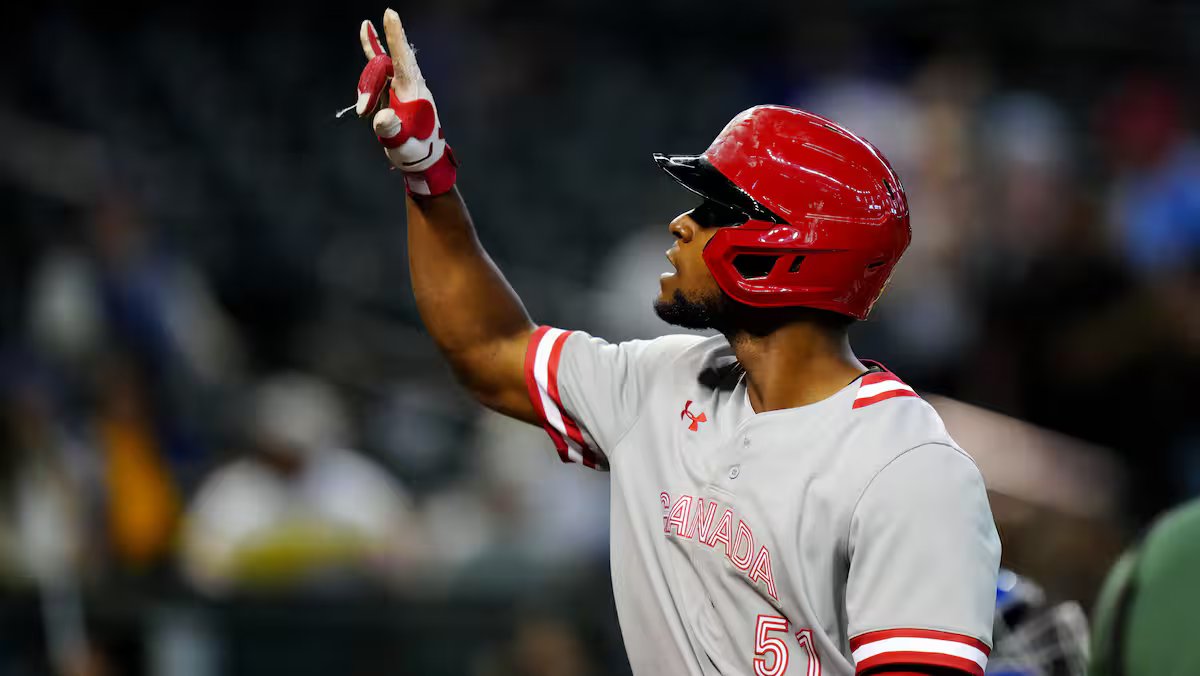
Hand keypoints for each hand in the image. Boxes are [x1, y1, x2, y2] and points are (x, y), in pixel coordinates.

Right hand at [355, 9, 455, 195]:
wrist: (424, 160)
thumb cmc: (415, 153)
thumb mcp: (402, 146)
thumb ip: (391, 131)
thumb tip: (382, 117)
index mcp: (414, 95)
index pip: (403, 60)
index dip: (395, 38)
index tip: (390, 14)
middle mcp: (410, 85)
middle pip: (383, 67)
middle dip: (368, 86)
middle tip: (364, 111)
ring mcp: (403, 85)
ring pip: (378, 71)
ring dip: (367, 90)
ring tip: (365, 111)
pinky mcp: (395, 88)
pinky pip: (381, 66)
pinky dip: (372, 50)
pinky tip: (367, 29)